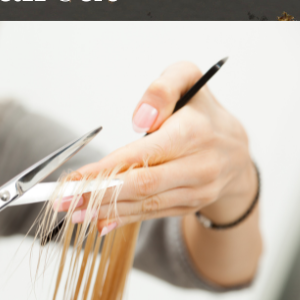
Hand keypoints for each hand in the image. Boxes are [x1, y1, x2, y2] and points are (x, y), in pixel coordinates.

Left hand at [59, 61, 256, 231]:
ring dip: (105, 210)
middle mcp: (198, 167)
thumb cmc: (202, 111)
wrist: (236, 150)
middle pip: (142, 187)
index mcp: (193, 134)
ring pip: (145, 205)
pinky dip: (123, 217)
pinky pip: (152, 215)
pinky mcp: (188, 206)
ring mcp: (196, 192)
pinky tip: (97, 220)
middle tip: (63, 199)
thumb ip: (162, 89)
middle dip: (98, 195)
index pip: (144, 156)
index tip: (75, 176)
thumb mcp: (188, 79)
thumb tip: (140, 120)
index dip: (106, 169)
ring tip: (72, 212)